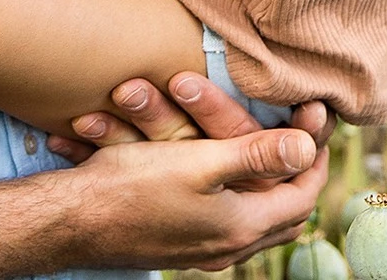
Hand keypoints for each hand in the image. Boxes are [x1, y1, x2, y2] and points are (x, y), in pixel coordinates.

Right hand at [43, 76, 330, 270]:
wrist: (70, 223)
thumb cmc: (131, 186)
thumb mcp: (199, 161)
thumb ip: (255, 154)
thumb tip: (307, 148)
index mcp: (240, 226)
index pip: (301, 198)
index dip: (314, 164)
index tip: (316, 132)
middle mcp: (226, 248)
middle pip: (285, 218)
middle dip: (298, 182)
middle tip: (300, 148)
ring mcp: (202, 254)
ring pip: (256, 227)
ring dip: (269, 194)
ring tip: (270, 162)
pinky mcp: (179, 251)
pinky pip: (227, 230)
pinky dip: (239, 205)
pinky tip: (225, 184)